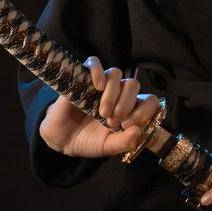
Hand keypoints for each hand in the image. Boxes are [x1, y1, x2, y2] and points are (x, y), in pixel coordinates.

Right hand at [39, 55, 162, 159]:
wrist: (62, 139)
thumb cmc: (88, 142)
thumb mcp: (107, 147)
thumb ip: (124, 142)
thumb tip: (137, 131)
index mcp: (129, 109)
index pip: (149, 100)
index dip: (144, 111)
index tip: (128, 125)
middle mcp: (118, 94)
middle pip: (133, 84)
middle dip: (126, 104)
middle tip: (112, 121)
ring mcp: (101, 84)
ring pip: (116, 73)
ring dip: (112, 93)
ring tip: (102, 112)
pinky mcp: (83, 78)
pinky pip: (94, 63)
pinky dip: (97, 72)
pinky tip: (97, 87)